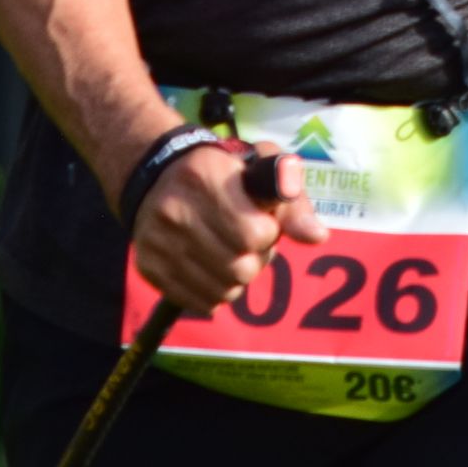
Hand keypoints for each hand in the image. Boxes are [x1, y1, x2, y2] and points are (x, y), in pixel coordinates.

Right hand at [126, 140, 328, 314]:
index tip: (260, 218)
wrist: (157, 175)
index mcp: (205, 176)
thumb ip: (293, 199)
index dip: (268, 231)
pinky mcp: (150, 268)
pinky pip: (203, 302)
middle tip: (247, 239)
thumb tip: (317, 237)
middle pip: (241, 268)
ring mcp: (157, 242)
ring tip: (230, 251)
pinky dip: (217, 291)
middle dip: (256, 258)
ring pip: (225, 290)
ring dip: (238, 277)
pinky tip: (212, 266)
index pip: (255, 233)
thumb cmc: (223, 171)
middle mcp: (174, 210)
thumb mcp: (261, 164)